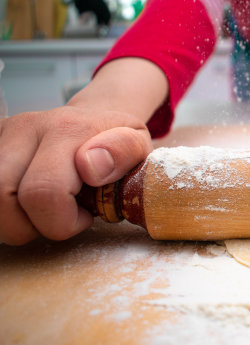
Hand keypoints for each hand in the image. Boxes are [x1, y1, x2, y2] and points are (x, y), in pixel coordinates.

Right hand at [0, 106, 152, 244]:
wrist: (95, 118)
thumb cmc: (118, 144)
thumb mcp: (140, 147)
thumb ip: (125, 153)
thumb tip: (89, 166)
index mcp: (69, 128)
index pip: (44, 192)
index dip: (63, 221)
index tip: (86, 215)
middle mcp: (28, 127)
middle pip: (2, 198)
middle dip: (32, 226)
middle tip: (62, 218)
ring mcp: (3, 134)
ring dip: (12, 221)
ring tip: (43, 211)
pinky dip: (2, 210)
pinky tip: (23, 204)